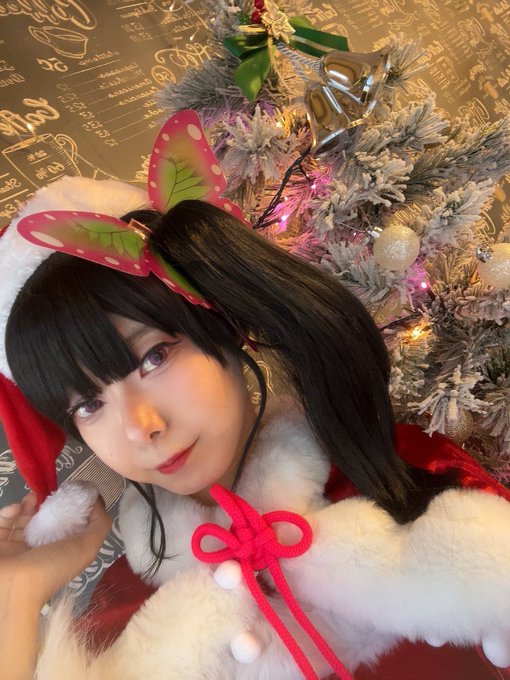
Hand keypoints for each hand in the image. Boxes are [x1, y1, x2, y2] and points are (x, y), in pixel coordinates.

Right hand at [0, 491, 111, 606]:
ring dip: (28, 505)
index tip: (74, 491)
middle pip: (46, 520)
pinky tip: (16, 509)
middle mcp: (40, 550)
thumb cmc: (52, 567)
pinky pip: (4, 522)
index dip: (74, 508)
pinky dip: (10, 512)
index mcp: (62, 552)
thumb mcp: (87, 547)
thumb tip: (97, 501)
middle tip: (49, 492)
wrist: (12, 588)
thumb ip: (99, 524)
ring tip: (32, 496)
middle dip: (49, 504)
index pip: (69, 526)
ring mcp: (17, 547)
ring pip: (23, 519)